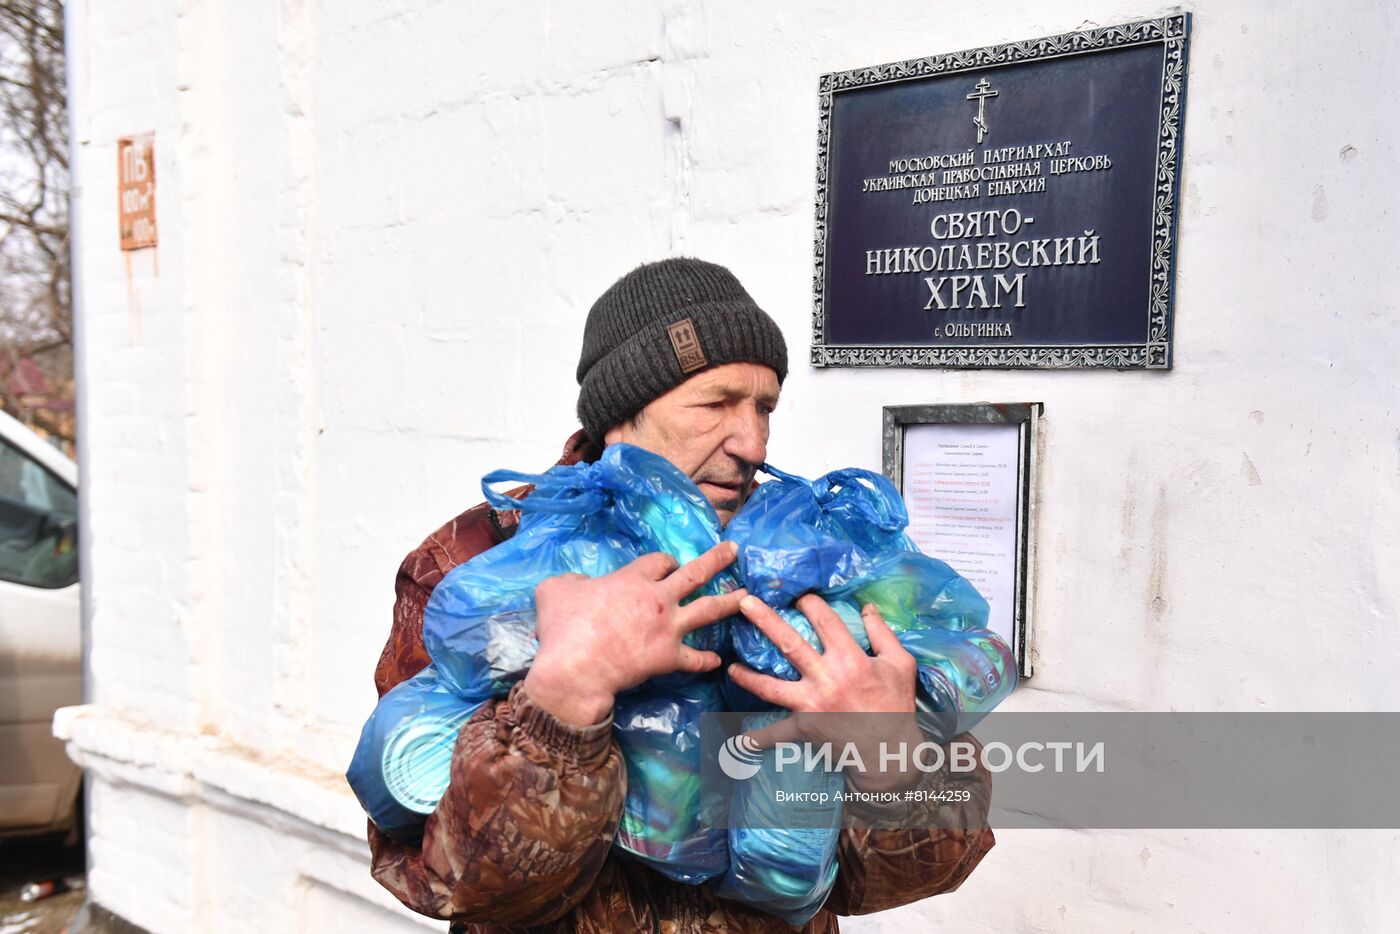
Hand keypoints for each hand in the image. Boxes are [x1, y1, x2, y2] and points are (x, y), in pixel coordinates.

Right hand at [523, 541, 745, 725]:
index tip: (669, 564)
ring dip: (729, 602)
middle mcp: (658, 598)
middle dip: (716, 560)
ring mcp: (668, 628)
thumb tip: (579, 583)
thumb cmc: (564, 627)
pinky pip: (694, 658)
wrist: (576, 668)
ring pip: (707, 610)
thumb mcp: (555, 590)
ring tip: (748, 596)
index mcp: (633, 578)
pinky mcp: (669, 658)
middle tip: (733, 551)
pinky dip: (706, 660)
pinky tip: (717, 660)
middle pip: (694, 573)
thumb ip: (571, 581)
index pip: (659, 561)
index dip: (666, 561)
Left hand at [728, 594, 925, 791]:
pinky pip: (777, 734)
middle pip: (789, 644)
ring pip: (771, 687)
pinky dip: (759, 739)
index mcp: (850, 660)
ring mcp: (811, 705)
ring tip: (730, 667)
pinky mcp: (805, 728)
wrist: (891, 752)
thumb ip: (883, 633)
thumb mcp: (900, 664)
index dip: (809, 603)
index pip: (825, 621)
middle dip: (765, 620)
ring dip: (749, 676)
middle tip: (744, 601)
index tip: (798, 594)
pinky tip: (739, 741)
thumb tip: (866, 606)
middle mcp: (826, 679)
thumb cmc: (896, 705)